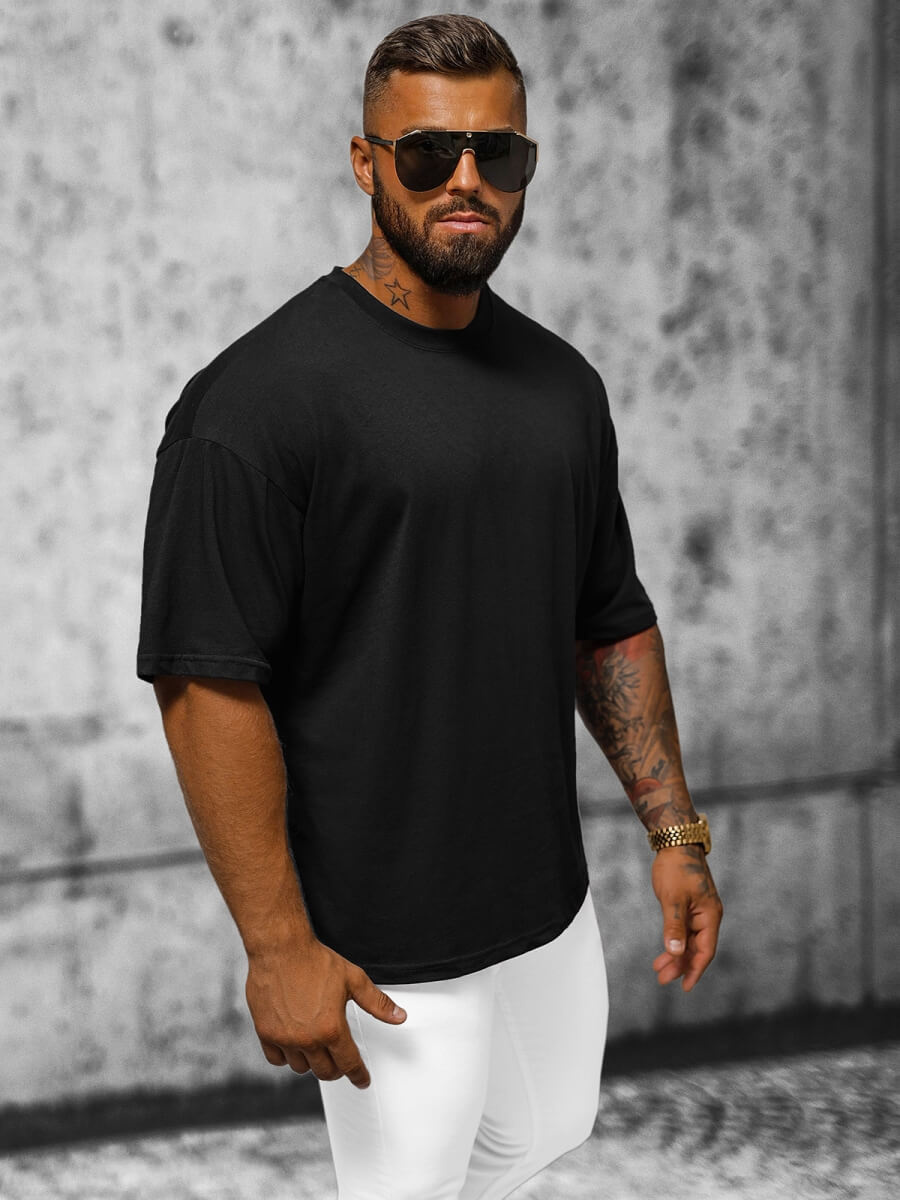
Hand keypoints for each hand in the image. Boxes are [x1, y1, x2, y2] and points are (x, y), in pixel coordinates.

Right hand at [245, 937, 406, 1088]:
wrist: (281, 949)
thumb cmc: (315, 961)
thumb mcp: (353, 979)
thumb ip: (377, 1003)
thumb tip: (398, 1016)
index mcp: (332, 1028)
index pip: (349, 1063)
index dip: (358, 1075)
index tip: (361, 1081)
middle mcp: (308, 1038)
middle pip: (326, 1072)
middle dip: (337, 1069)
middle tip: (340, 1061)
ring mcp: (285, 1038)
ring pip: (301, 1067)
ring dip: (311, 1062)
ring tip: (317, 1047)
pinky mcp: (265, 1033)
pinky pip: (276, 1059)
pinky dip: (286, 1057)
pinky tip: (293, 1045)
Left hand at [651, 844, 722, 991]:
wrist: (675, 842)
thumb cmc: (676, 867)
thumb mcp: (673, 899)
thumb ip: (674, 926)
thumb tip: (676, 952)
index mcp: (710, 915)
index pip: (705, 950)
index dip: (695, 969)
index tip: (685, 986)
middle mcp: (708, 915)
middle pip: (697, 948)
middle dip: (680, 964)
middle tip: (662, 979)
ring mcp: (699, 911)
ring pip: (689, 940)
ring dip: (675, 954)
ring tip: (659, 969)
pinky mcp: (689, 906)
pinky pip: (684, 930)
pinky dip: (674, 941)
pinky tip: (664, 950)